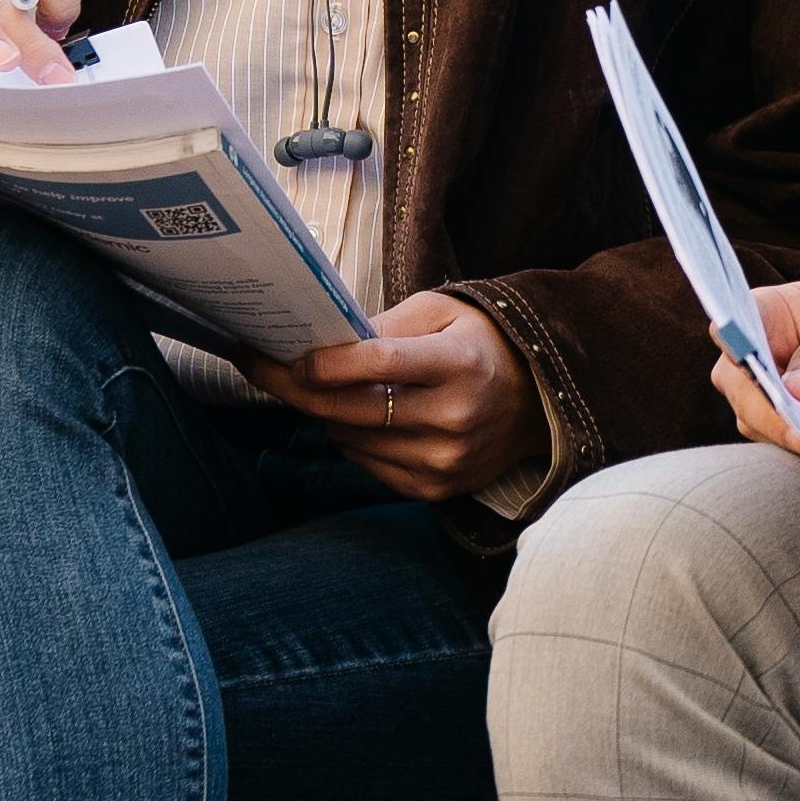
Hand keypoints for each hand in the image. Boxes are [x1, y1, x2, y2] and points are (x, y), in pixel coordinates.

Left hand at [249, 290, 532, 501]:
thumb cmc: (482, 345)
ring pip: (352, 441)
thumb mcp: (443, 312)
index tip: (287, 355)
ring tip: (316, 387)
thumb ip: (385, 325)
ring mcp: (445, 461)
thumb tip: (324, 343)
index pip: (381, 364)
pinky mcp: (436, 489)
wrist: (538, 401)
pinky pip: (368, 466)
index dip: (329, 363)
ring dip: (325, 415)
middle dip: (297, 389)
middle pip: (354, 410)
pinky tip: (357, 419)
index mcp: (461, 364)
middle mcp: (455, 418)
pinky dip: (352, 441)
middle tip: (261, 366)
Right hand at [714, 275, 799, 456]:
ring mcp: (765, 391)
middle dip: (768, 411)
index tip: (760, 375)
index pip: (731, 328)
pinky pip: (779, 441)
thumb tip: (799, 390)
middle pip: (737, 385)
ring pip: (754, 420)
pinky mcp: (784, 422)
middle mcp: (756, 352)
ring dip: (785, 435)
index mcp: (768, 311)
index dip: (736, 351)